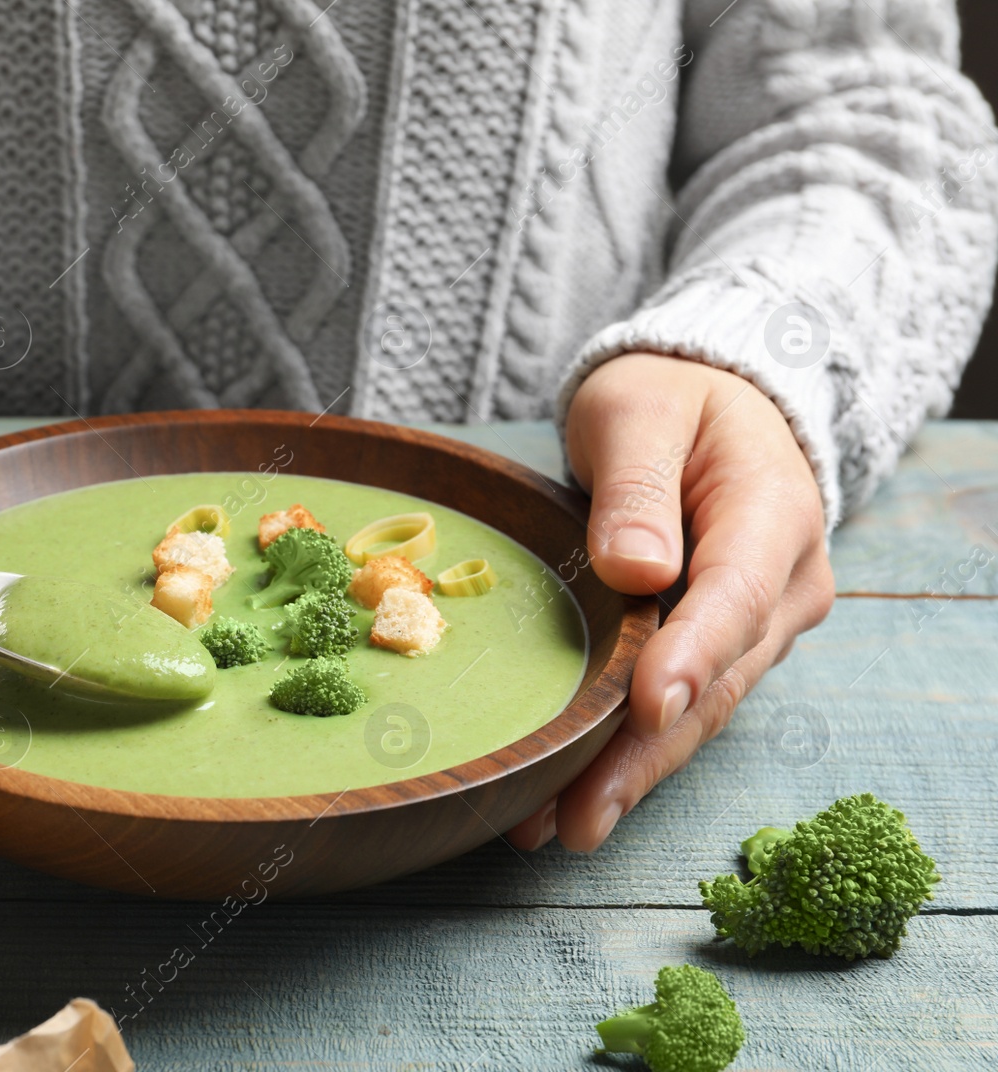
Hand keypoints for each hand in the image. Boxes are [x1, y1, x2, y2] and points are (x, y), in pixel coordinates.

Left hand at [508, 354, 834, 852]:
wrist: (708, 408)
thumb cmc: (669, 400)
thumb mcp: (640, 410)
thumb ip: (638, 484)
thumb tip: (638, 569)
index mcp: (772, 515)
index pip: (733, 596)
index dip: (690, 656)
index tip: (647, 706)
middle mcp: (780, 587)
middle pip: (714, 681)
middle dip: (645, 754)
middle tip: (577, 815)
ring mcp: (754, 627)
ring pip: (696, 713)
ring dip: (629, 773)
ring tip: (557, 827)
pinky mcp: (717, 649)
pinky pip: (675, 708)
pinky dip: (624, 755)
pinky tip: (565, 800)